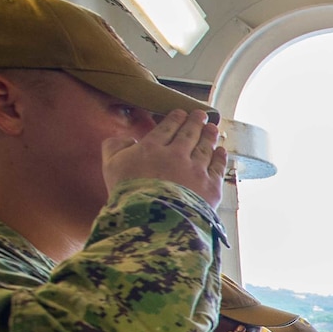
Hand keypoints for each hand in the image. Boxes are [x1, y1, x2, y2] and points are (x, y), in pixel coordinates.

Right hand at [103, 109, 228, 208]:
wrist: (152, 219)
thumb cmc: (127, 195)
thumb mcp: (110, 166)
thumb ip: (115, 147)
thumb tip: (127, 139)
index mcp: (151, 148)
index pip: (166, 129)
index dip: (175, 119)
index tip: (181, 113)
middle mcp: (176, 155)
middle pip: (189, 135)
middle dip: (195, 122)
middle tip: (202, 114)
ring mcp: (195, 170)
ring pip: (205, 148)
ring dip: (209, 137)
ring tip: (213, 129)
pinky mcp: (210, 187)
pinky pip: (217, 168)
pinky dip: (220, 158)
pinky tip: (221, 152)